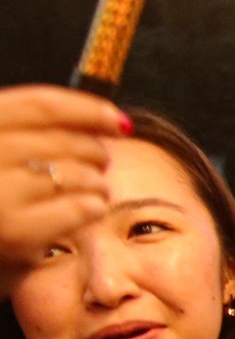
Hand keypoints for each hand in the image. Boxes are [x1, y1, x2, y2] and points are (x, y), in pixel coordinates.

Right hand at [0, 86, 126, 296]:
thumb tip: (112, 119)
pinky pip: (83, 207)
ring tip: (91, 189)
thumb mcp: (3, 157)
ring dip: (97, 180)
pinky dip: (94, 206)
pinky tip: (88, 210)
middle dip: (95, 150)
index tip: (118, 119)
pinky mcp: (16, 234)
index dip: (86, 109)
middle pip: (63, 141)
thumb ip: (35, 134)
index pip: (39, 104)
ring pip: (78, 173)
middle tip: (102, 161)